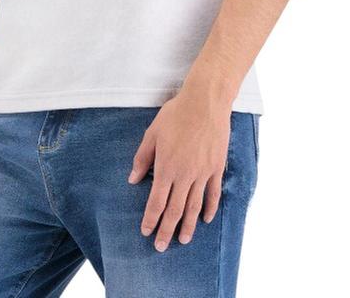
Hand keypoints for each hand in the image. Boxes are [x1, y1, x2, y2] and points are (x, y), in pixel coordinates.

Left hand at [127, 90, 230, 251]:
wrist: (205, 102)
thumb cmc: (176, 115)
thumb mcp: (152, 134)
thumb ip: (142, 158)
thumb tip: (132, 180)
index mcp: (166, 168)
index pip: (156, 202)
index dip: (150, 219)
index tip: (146, 232)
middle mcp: (184, 175)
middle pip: (174, 210)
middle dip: (166, 230)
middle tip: (161, 247)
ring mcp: (202, 173)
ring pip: (194, 206)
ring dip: (188, 226)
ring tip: (183, 240)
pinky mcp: (216, 168)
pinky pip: (213, 193)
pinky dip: (209, 208)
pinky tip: (206, 219)